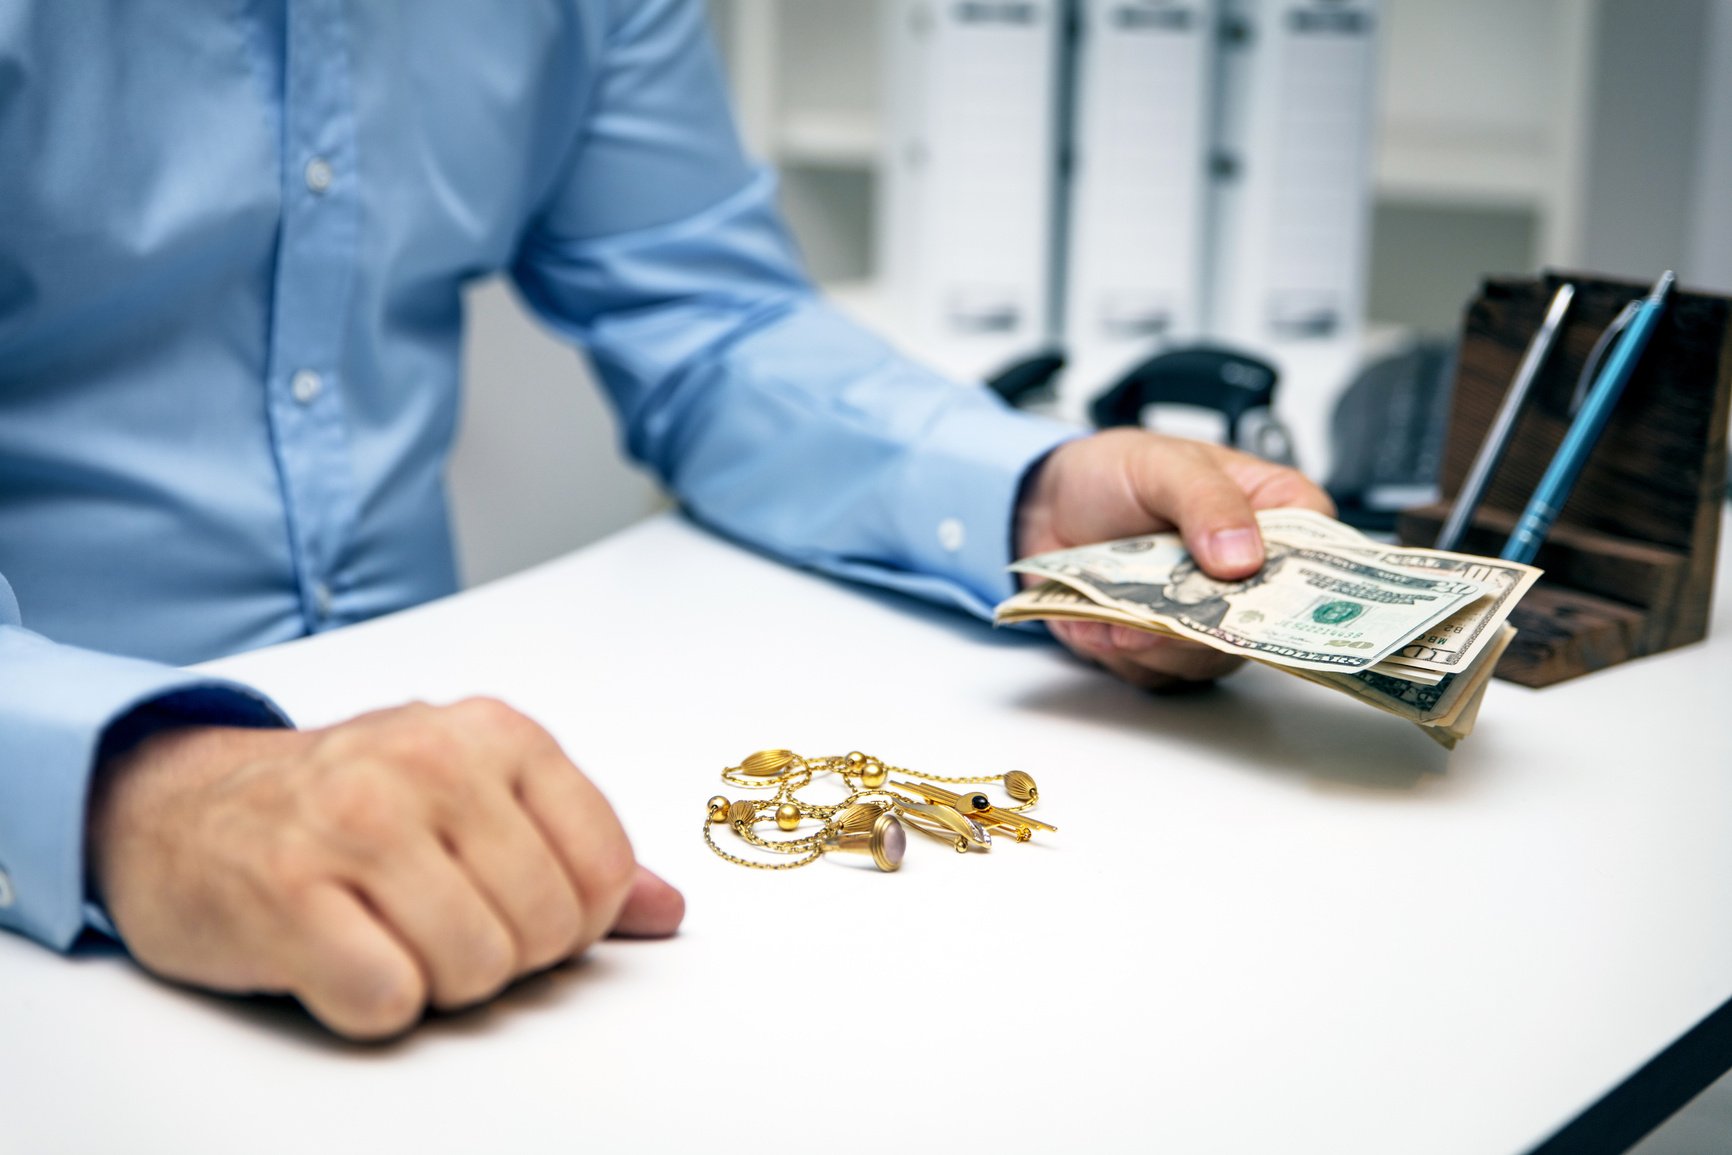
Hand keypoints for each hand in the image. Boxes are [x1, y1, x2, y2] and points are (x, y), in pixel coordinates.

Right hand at [87, 698, 683, 1039]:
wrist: (181, 806)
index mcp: (495, 734)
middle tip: (440, 924)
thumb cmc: (343, 804)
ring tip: (390, 937)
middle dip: (503, 956)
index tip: (520, 909)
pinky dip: (370, 1005)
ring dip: (437, 982)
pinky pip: (388, 999)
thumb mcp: (470, 796)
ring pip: (475, 969)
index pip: (604, 869)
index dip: (574, 922)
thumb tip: (665, 909)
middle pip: (543, 929)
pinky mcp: (284, 893)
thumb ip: (571, 849)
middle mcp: (430, 763)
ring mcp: (355, 824)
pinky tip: (340, 959)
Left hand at [1015, 428, 1333, 690]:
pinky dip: (1119, 649)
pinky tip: (1094, 621)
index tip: (1266, 591)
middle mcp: (1251, 579)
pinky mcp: (1162, 650)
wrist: (1049, 506)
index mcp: (1275, 517)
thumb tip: (1243, 555)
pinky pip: (1155, 672)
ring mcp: (1208, 620)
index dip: (1307, 584)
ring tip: (1116, 614)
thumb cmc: (1117, 474)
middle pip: (1266, 626)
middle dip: (1212, 624)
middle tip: (1170, 613)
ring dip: (1157, 642)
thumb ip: (1206, 499)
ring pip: (1208, 660)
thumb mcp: (1164, 464)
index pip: (1324, 558)